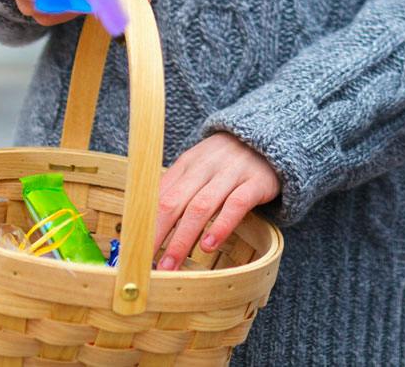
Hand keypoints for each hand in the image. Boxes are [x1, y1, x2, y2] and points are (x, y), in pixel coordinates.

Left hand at [152, 133, 280, 270]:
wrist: (270, 138)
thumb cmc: (227, 163)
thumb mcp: (199, 169)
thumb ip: (177, 190)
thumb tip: (147, 224)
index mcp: (187, 163)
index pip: (158, 195)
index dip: (143, 224)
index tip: (134, 250)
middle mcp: (205, 166)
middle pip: (174, 202)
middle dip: (157, 235)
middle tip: (145, 264)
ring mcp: (231, 173)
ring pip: (201, 206)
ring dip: (183, 238)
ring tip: (171, 264)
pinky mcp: (255, 183)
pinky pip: (236, 205)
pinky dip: (221, 226)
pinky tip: (209, 245)